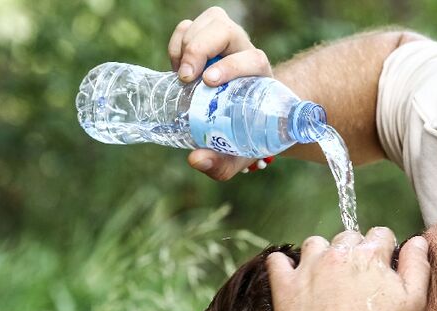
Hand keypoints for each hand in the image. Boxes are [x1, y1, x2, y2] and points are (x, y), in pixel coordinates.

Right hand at [168, 7, 272, 180]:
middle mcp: (244, 54)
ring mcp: (225, 43)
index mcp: (260, 79)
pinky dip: (177, 42)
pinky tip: (176, 68)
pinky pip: (190, 26)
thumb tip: (196, 159)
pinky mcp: (206, 40)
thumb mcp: (235, 156)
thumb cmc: (244, 138)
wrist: (245, 120)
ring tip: (181, 75)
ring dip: (188, 43)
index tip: (209, 82)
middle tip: (185, 77)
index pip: (253, 59)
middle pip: (226, 28)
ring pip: (210, 21)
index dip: (232, 66)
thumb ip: (219, 163)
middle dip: (201, 47)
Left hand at [266, 227, 429, 310]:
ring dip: (321, 254)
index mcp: (370, 255)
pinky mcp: (285, 288)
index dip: (382, 249)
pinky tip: (290, 274)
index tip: (380, 266)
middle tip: (355, 279)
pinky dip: (282, 264)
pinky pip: (277, 261)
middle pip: (347, 237)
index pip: (379, 234)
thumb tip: (418, 240)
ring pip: (314, 244)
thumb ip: (417, 265)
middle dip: (353, 252)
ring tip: (325, 278)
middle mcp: (338, 254)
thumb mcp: (414, 302)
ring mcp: (309, 269)